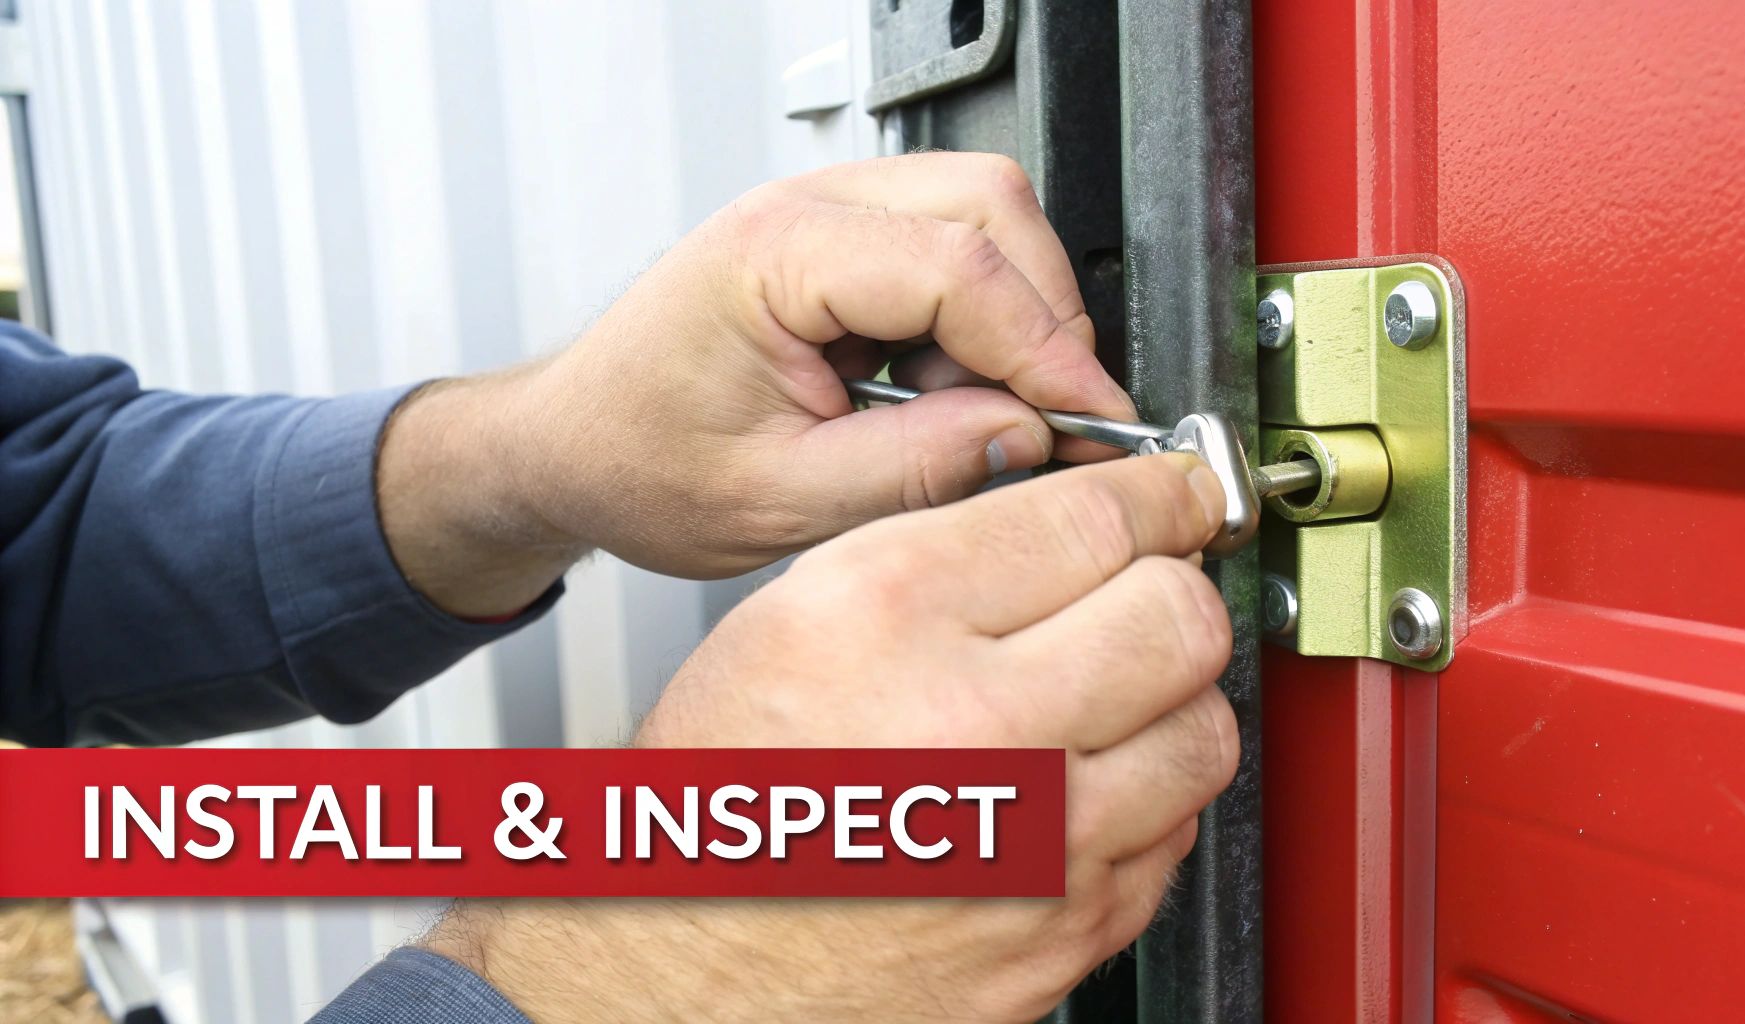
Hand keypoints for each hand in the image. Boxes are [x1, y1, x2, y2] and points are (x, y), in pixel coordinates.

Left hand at [375, 153, 1136, 615]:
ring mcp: (825, 218)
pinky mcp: (843, 247)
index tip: (1090, 418)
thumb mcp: (776, 501)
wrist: (574, 447)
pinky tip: (941, 400)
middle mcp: (803, 211)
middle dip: (1045, 318)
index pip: (958, 267)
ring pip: (984, 220)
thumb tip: (1025, 440)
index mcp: (775, 254)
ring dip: (1013, 320)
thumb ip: (909, 468)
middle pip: (990, 208)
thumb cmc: (636, 461)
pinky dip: (978, 327)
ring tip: (969, 420)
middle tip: (1053, 420)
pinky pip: (952, 254)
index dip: (1045, 348)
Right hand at [423, 453, 1239, 1022]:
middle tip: (1142, 589)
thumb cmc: (722, 803)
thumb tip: (1078, 519)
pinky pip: (1174, 834)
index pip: (1094, 519)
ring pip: (1204, 728)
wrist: (683, 972)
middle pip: (1179, 616)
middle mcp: (976, 730)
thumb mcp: (790, 618)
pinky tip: (1079, 788)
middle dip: (1170, 588)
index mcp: (889, 620)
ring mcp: (1038, 845)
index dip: (1157, 493)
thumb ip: (942, 551)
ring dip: (1169, 697)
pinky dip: (1145, 800)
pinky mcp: (1068, 931)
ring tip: (1107, 695)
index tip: (1174, 492)